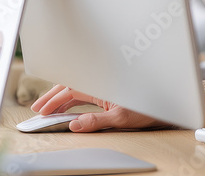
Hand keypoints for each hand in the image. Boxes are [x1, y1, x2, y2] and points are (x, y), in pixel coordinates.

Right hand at [31, 84, 163, 131]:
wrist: (167, 103)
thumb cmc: (148, 108)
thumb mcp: (121, 118)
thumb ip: (96, 121)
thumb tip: (75, 124)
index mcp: (103, 83)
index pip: (72, 89)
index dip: (55, 100)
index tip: (42, 110)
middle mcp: (103, 80)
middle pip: (72, 85)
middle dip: (53, 96)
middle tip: (37, 108)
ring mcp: (106, 85)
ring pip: (78, 87)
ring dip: (61, 96)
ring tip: (47, 107)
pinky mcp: (109, 90)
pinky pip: (86, 91)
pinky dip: (72, 98)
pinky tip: (66, 106)